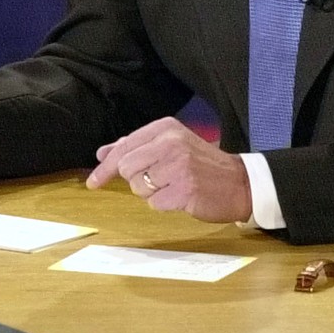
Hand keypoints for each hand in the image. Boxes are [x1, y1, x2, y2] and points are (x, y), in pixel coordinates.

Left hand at [86, 117, 250, 222]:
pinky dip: (164, 204)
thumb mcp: (171, 145)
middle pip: (126, 168)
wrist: (240, 182)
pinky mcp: (184, 190)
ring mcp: (178, 166)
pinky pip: (154, 203)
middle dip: (136, 180)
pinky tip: (181, 196)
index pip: (124, 147)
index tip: (93, 182)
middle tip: (159, 181)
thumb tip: (102, 154)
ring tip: (174, 185)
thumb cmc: (202, 165)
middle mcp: (170, 143)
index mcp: (166, 128)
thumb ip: (136, 147)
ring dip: (152, 192)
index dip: (105, 168)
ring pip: (138, 187)